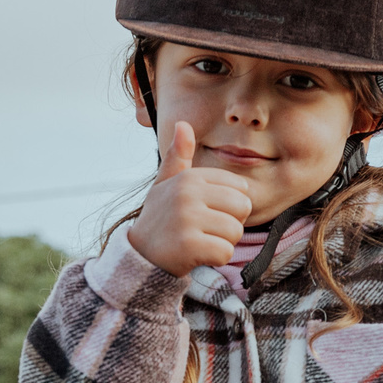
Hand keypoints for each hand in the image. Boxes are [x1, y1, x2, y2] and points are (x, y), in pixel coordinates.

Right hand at [128, 122, 254, 276]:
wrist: (139, 255)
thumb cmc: (160, 218)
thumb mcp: (166, 184)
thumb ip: (178, 156)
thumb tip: (182, 123)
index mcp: (189, 177)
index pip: (241, 188)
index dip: (230, 205)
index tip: (207, 211)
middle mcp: (187, 194)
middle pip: (243, 208)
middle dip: (231, 223)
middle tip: (205, 229)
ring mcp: (187, 219)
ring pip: (236, 232)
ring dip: (222, 242)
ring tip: (199, 241)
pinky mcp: (189, 245)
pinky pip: (225, 252)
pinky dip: (215, 258)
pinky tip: (196, 255)